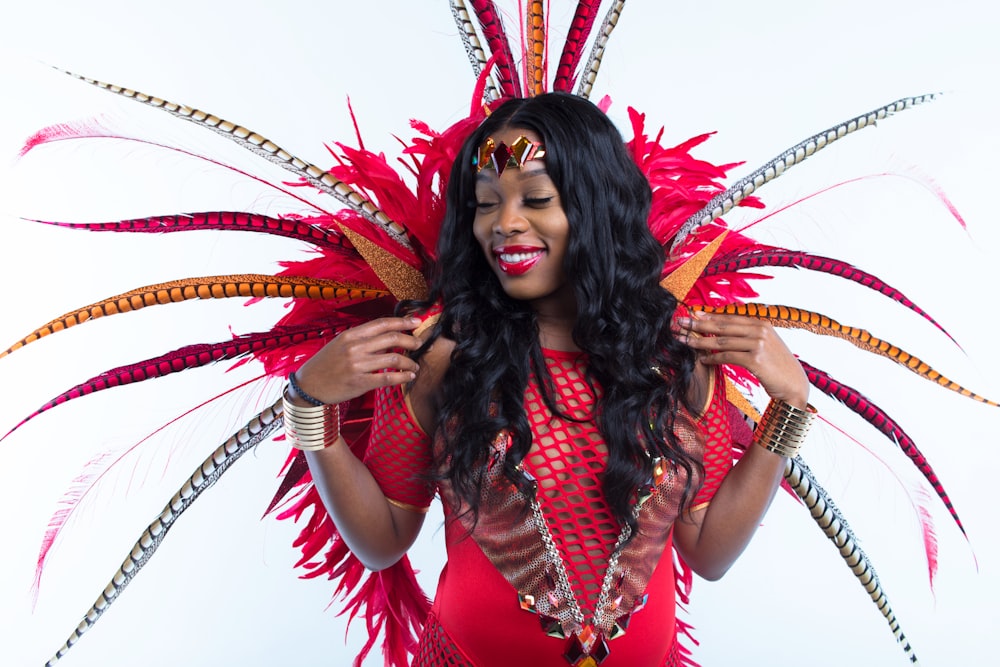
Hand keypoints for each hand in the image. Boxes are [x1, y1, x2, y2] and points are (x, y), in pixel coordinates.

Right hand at [291, 316, 423, 404]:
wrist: (309, 385)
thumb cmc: (326, 364)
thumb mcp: (340, 344)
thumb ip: (362, 339)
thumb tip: (388, 336)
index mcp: (351, 335)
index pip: (382, 323)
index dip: (402, 322)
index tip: (416, 322)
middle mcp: (355, 348)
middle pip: (392, 338)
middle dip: (411, 340)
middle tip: (420, 344)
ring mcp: (357, 365)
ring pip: (393, 358)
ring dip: (409, 362)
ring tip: (415, 365)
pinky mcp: (359, 383)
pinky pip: (387, 378)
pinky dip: (402, 376)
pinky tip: (409, 376)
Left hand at [676, 311, 808, 407]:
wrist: (794, 385)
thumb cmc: (777, 366)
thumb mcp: (766, 345)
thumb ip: (749, 335)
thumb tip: (725, 331)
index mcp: (762, 323)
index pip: (730, 318)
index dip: (709, 316)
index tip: (692, 315)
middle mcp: (760, 330)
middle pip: (722, 326)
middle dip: (699, 325)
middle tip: (680, 324)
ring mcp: (759, 344)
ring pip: (722, 341)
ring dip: (700, 342)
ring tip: (684, 341)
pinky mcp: (756, 359)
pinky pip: (727, 357)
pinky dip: (712, 358)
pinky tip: (701, 359)